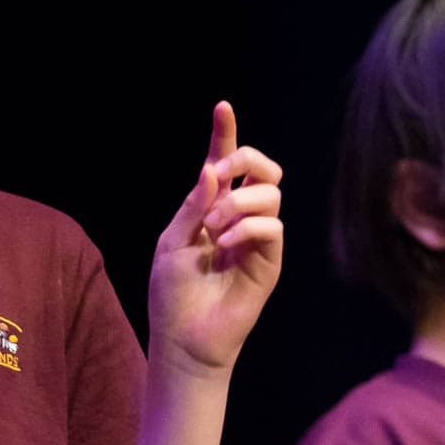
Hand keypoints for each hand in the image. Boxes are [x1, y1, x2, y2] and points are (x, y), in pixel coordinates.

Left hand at [147, 101, 283, 375]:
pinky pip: (272, 227)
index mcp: (210, 208)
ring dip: (236, 203)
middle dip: (244, 159)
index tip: (222, 106)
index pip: (224, 164)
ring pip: (270, 194)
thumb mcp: (172, 241)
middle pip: (263, 168)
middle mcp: (239, 218)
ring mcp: (257, 239)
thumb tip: (213, 171)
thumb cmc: (172, 292)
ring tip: (213, 229)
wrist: (183, 338)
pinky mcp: (269, 263)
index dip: (225, 134)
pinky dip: (245, 228)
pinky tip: (224, 246)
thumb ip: (192, 204)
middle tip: (217, 176)